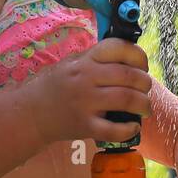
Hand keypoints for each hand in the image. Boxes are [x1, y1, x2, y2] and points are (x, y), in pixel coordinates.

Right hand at [23, 39, 150, 144]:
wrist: (31, 113)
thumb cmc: (56, 85)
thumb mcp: (72, 63)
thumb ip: (97, 58)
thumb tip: (130, 56)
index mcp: (85, 60)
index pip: (119, 48)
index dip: (138, 55)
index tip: (143, 65)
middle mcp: (86, 78)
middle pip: (128, 75)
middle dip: (145, 82)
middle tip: (146, 88)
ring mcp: (85, 103)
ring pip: (126, 99)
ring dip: (144, 104)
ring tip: (145, 107)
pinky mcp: (84, 126)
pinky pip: (114, 129)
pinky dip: (129, 129)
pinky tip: (133, 126)